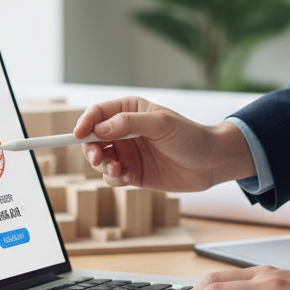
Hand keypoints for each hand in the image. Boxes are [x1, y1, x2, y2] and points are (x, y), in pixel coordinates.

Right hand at [73, 97, 254, 190]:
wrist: (211, 163)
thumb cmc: (190, 136)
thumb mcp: (161, 124)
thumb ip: (129, 124)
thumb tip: (100, 128)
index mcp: (130, 110)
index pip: (98, 113)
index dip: (84, 123)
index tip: (78, 135)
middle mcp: (125, 131)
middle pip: (93, 139)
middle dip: (91, 149)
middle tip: (100, 158)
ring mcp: (128, 153)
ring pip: (100, 160)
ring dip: (103, 166)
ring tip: (119, 170)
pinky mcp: (133, 173)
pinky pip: (112, 177)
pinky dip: (115, 179)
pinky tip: (129, 178)